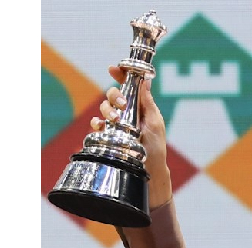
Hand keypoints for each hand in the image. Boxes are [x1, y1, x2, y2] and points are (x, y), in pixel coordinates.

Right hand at [97, 64, 171, 207]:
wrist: (148, 174)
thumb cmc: (155, 150)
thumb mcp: (154, 123)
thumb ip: (147, 102)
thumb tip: (145, 79)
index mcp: (140, 108)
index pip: (129, 86)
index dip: (121, 75)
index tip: (113, 69)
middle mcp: (126, 115)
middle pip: (113, 95)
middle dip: (114, 96)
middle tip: (121, 105)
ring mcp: (116, 126)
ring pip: (104, 109)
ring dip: (106, 110)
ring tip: (114, 120)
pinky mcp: (107, 138)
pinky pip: (96, 126)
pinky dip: (96, 123)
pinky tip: (99, 126)